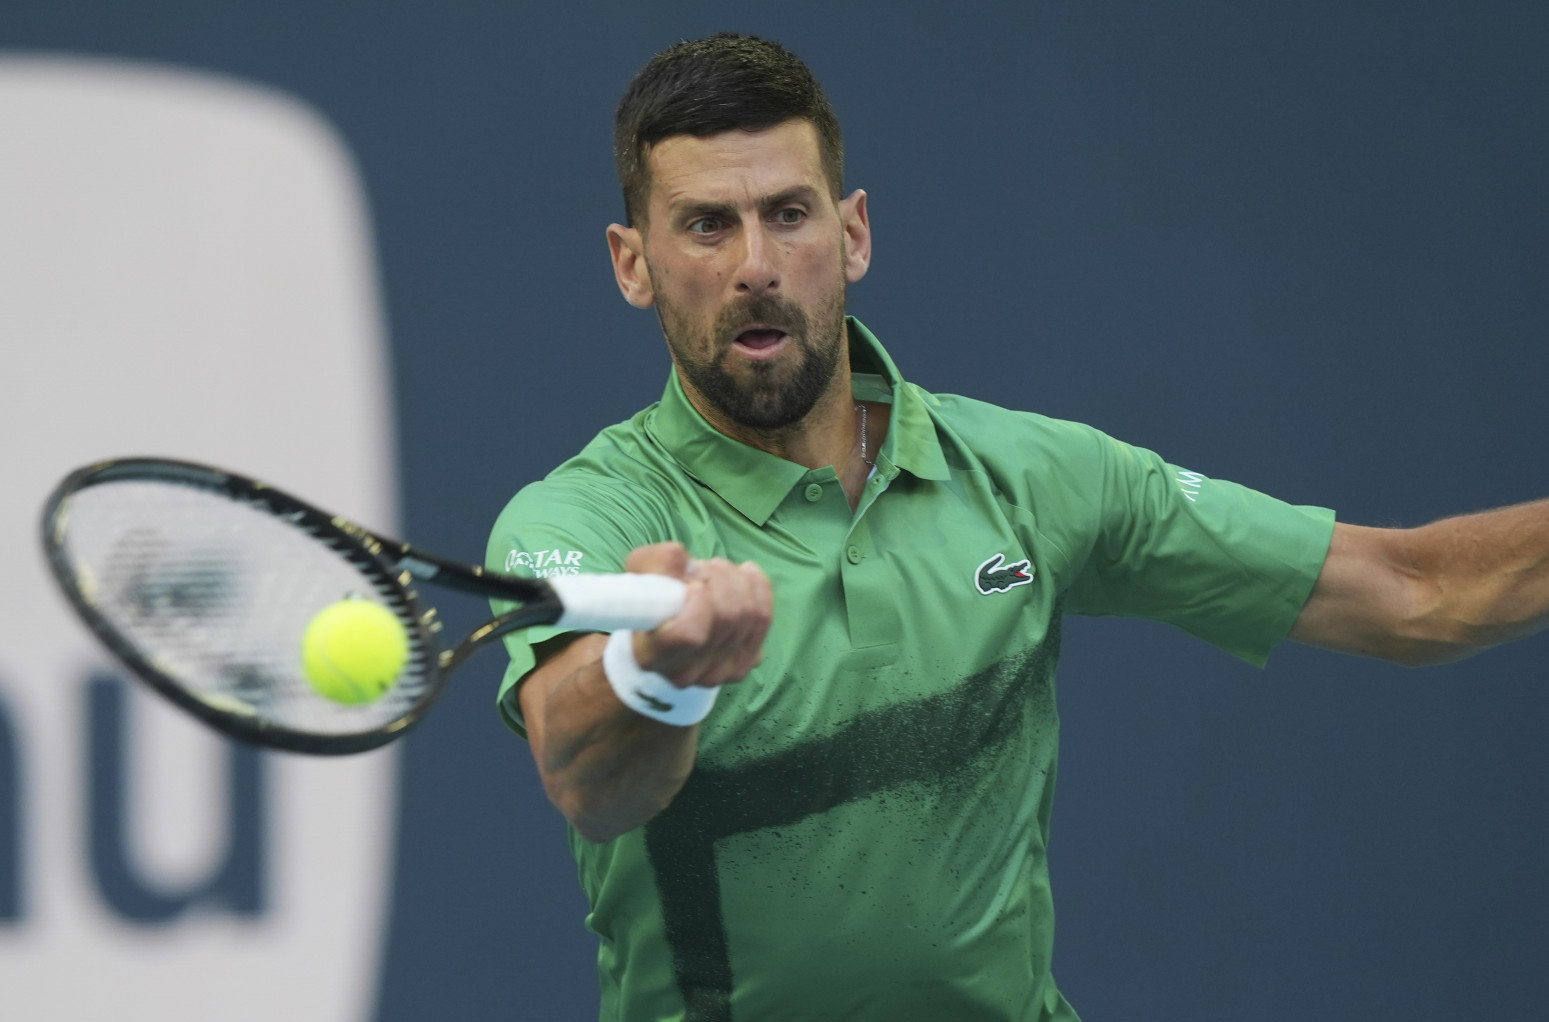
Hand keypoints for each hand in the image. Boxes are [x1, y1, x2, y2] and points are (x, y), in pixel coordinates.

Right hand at [624, 542, 770, 687]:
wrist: (664, 630)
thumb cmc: (650, 600)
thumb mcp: (640, 575)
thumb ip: (656, 562)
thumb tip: (681, 556)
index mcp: (651, 655)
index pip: (690, 634)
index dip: (699, 601)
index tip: (692, 584)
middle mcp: (685, 673)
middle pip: (727, 617)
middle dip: (718, 578)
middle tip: (701, 568)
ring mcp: (718, 673)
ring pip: (749, 615)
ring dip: (736, 580)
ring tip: (716, 571)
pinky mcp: (744, 664)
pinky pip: (763, 619)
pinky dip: (758, 588)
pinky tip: (746, 573)